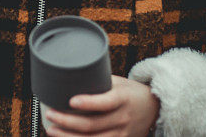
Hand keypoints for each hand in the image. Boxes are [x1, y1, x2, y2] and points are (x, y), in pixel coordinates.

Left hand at [45, 75, 159, 136]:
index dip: (88, 103)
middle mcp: (123, 118)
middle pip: (93, 124)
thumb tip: (69, 75)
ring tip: (51, 130)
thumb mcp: (118, 82)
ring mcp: (122, 133)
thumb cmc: (130, 92)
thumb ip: (98, 81)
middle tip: (50, 115)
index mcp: (123, 99)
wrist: (154, 108)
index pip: (105, 102)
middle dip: (68, 122)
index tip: (70, 101)